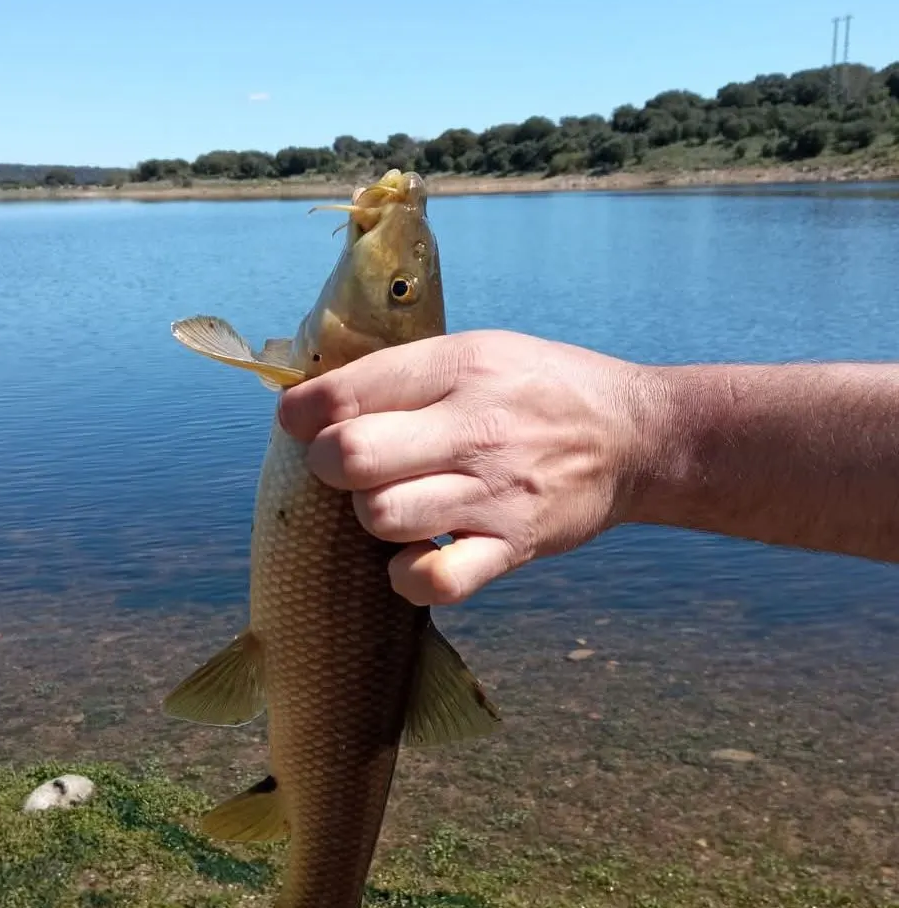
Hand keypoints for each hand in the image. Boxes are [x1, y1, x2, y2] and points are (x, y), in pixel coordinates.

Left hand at [277, 330, 652, 605]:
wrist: (634, 436)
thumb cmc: (540, 387)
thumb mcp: (477, 350)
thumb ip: (401, 371)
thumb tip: (313, 399)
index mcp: (459, 368)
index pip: (345, 392)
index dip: (300, 411)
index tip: (298, 421)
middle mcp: (474, 429)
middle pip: (349, 457)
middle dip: (324, 463)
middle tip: (343, 464)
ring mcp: (494, 494)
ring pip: (379, 517)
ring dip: (367, 514)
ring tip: (389, 501)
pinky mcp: (512, 547)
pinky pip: (434, 582)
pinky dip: (408, 575)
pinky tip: (415, 551)